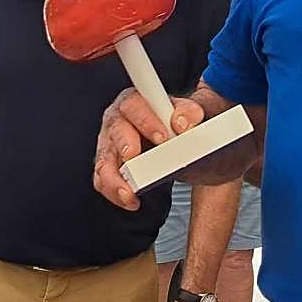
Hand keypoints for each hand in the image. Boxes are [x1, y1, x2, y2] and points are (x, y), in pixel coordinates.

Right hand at [94, 88, 205, 211]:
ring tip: (130, 192)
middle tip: (138, 158)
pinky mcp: (110, 166)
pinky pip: (104, 180)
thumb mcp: (197, 111)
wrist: (191, 142)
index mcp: (138, 101)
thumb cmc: (188, 122)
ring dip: (115, 178)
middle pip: (115, 130)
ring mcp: (112, 144)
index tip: (163, 137)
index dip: (146, 120)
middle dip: (127, 144)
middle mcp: (120, 120)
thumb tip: (182, 121)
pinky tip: (131, 200)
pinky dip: (115, 192)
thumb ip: (191, 111)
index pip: (135, 104)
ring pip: (105, 159)